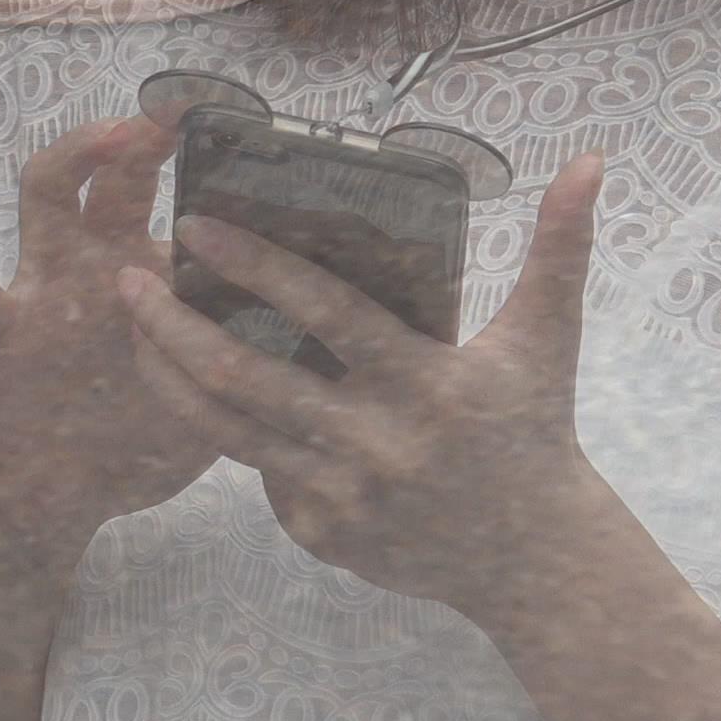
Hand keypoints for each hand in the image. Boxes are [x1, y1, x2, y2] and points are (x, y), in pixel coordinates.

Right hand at [0, 117, 220, 536]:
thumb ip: (250, 346)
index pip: (168, 196)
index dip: (198, 156)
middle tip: (186, 110)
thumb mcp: (204, 386)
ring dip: (75, 160)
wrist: (49, 500)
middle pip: (113, 176)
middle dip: (148, 132)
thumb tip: (341, 326)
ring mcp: (41, 292)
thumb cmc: (133, 439)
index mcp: (142, 270)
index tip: (244, 121)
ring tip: (112, 137)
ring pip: (46, 201)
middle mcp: (92, 263)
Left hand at [121, 157, 612, 616]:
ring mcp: (340, 496)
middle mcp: (373, 442)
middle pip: (250, 380)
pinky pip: (260, 472)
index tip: (197, 226)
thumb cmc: (534, 430)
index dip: (259, 268)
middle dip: (177, 326)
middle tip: (129, 278)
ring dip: (170, 379)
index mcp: (422, 384)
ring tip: (130, 331)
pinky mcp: (319, 533)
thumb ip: (560, 246)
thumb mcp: (548, 337)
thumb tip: (591, 160)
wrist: (534, 561)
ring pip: (230, 433)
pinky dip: (230, 431)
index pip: (326, 315)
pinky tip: (194, 391)